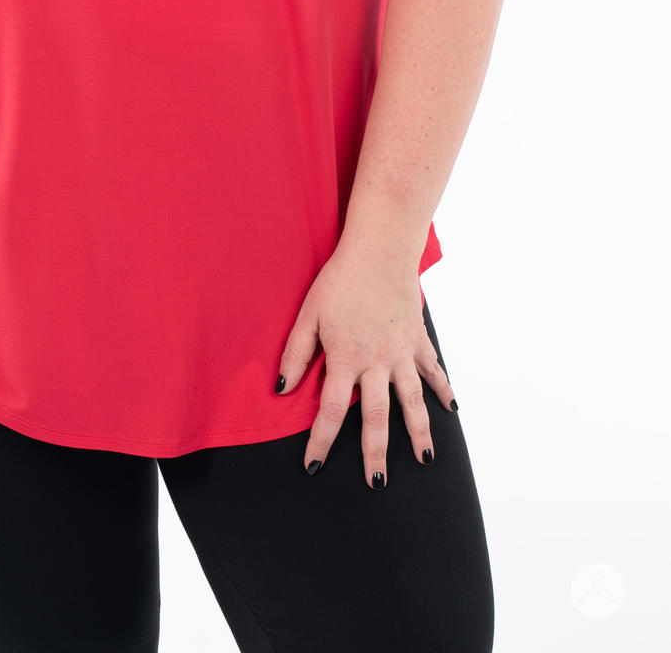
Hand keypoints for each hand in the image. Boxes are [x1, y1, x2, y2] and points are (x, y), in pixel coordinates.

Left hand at [275, 244, 454, 486]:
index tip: (314, 465)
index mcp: (346, 358)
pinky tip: (451, 409)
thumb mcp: (308, 314)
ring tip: (424, 461)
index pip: (332, 411)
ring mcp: (402, 353)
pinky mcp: (418, 339)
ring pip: (413, 402)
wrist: (379, 250)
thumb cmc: (339, 280)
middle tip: (376, 483)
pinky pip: (433, 370)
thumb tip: (284, 388)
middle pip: (377, 418)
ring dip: (419, 433)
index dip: (321, 441)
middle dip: (375, 453)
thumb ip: (296, 353)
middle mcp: (377, 363)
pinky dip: (443, 389)